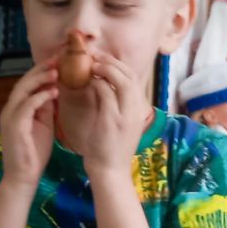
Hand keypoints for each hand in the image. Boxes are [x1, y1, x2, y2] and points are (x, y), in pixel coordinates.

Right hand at [0, 60, 57, 189]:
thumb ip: (46, 108)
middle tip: (58, 59)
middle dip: (41, 69)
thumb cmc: (34, 154)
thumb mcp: (44, 125)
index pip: (27, 84)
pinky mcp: (14, 125)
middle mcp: (10, 109)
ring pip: (23, 90)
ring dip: (40, 79)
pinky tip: (54, 92)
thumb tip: (54, 90)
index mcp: (16, 109)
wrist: (23, 177)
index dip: (42, 71)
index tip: (58, 62)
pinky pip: (26, 105)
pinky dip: (40, 96)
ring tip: (57, 71)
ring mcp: (9, 116)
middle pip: (24, 82)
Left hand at [67, 49, 146, 178]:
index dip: (120, 65)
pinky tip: (88, 82)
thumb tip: (104, 84)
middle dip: (113, 62)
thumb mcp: (118, 124)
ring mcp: (126, 115)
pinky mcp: (113, 121)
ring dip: (106, 69)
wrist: (110, 171)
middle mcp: (136, 110)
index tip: (104, 59)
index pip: (134, 79)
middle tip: (95, 56)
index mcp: (138, 110)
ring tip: (91, 65)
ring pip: (122, 81)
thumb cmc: (110, 148)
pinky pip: (107, 94)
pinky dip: (98, 84)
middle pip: (131, 76)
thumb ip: (115, 105)